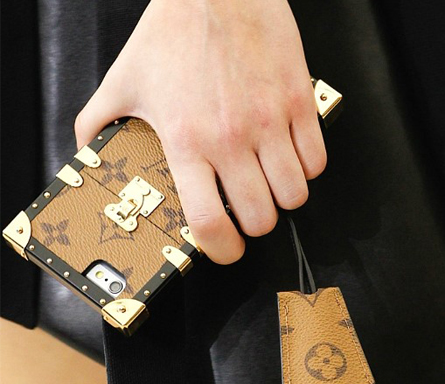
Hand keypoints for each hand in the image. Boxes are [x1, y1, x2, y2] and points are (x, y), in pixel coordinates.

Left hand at [75, 0, 326, 263]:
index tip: (227, 250)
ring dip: (283, 198)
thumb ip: (98, 122)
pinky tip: (289, 154)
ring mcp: (270, 121)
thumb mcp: (123, 81)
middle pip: (262, 218)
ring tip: (270, 182)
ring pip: (295, 195)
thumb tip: (87, 152)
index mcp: (187, 141)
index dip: (223, 250)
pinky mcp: (299, 101)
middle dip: (256, 224)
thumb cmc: (172, 33)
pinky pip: (317, 160)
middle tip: (248, 209)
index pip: (210, 221)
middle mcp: (231, 138)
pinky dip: (306, 167)